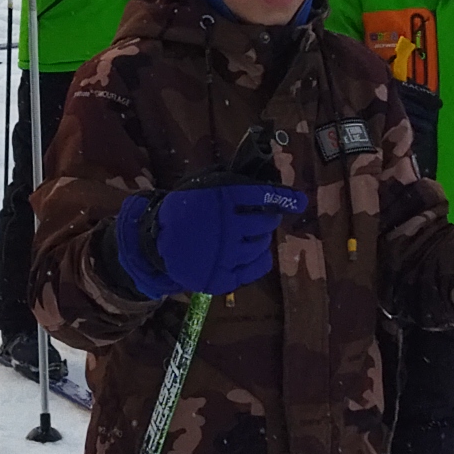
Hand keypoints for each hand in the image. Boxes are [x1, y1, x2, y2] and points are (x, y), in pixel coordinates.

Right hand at [112, 178, 306, 298]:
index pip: (262, 194)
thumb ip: (231, 181)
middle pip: (265, 222)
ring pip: (261, 245)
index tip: (298, 201)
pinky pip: (256, 268)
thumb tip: (266, 176)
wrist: (155, 241)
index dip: (283, 197)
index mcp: (222, 197)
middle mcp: (227, 226)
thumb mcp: (203, 186)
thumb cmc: (184, 210)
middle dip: (268, 218)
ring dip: (261, 238)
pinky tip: (254, 254)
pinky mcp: (222, 277)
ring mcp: (225, 254)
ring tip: (252, 235)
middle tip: (264, 217)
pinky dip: (260, 259)